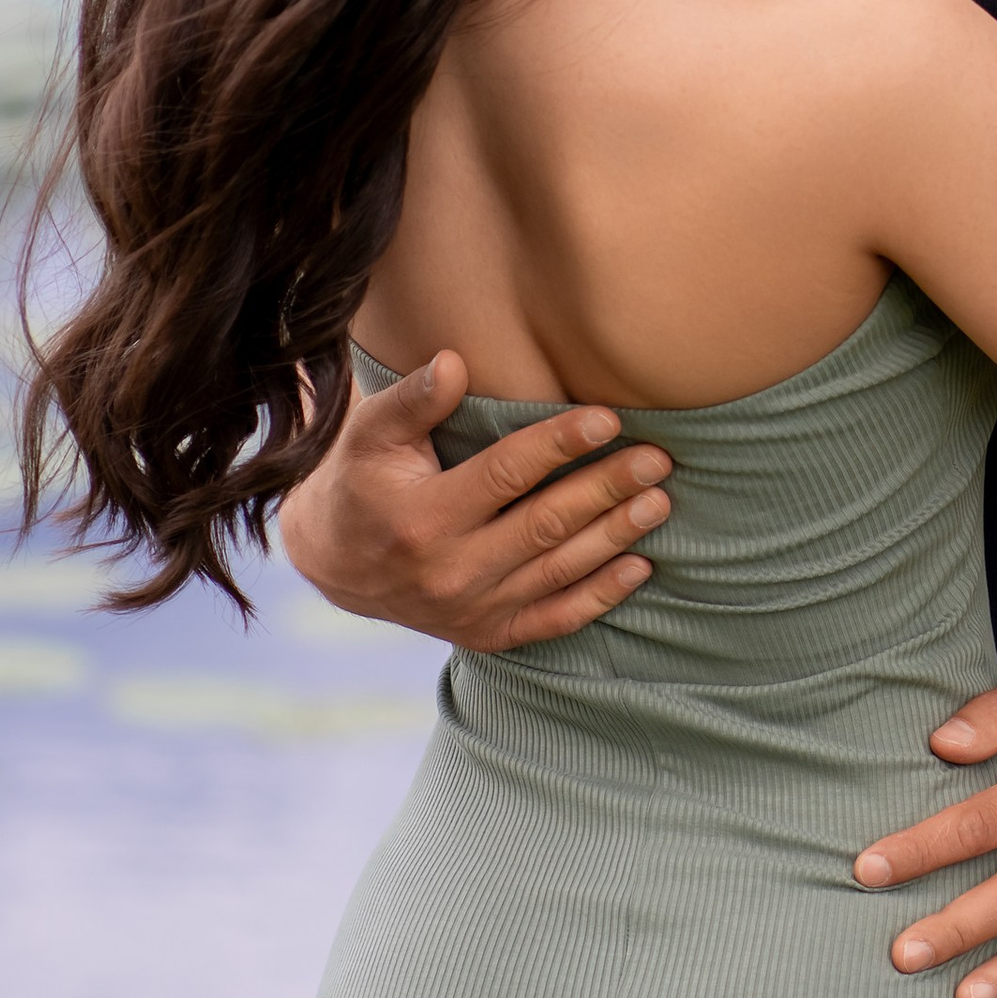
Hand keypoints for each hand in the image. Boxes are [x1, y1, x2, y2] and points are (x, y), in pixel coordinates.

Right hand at [276, 354, 673, 656]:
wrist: (337, 564)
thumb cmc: (364, 479)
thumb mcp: (372, 434)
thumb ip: (414, 400)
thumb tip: (454, 362)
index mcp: (422, 517)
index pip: (505, 474)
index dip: (559, 444)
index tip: (608, 418)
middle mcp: (448, 571)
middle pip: (544, 525)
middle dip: (605, 490)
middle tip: (656, 460)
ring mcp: (471, 609)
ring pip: (557, 571)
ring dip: (614, 537)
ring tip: (659, 502)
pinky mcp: (487, 635)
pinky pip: (553, 620)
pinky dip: (600, 597)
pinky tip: (640, 567)